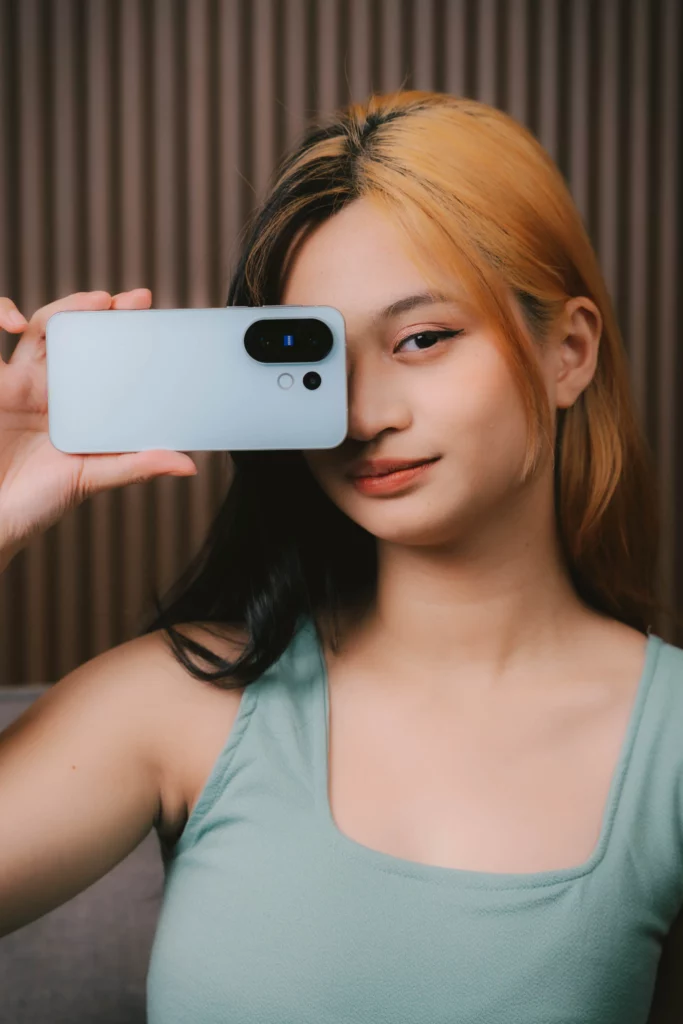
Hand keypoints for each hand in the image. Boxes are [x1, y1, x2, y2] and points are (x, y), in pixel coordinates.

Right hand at [0, 289, 196, 565]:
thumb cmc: (37, 502)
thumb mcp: (89, 479)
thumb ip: (135, 467)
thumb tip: (188, 465)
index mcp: (75, 403)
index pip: (101, 354)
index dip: (121, 328)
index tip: (146, 309)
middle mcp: (46, 386)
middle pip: (72, 330)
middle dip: (98, 307)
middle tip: (132, 300)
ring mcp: (14, 382)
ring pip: (37, 327)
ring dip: (62, 307)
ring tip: (91, 303)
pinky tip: (12, 322)